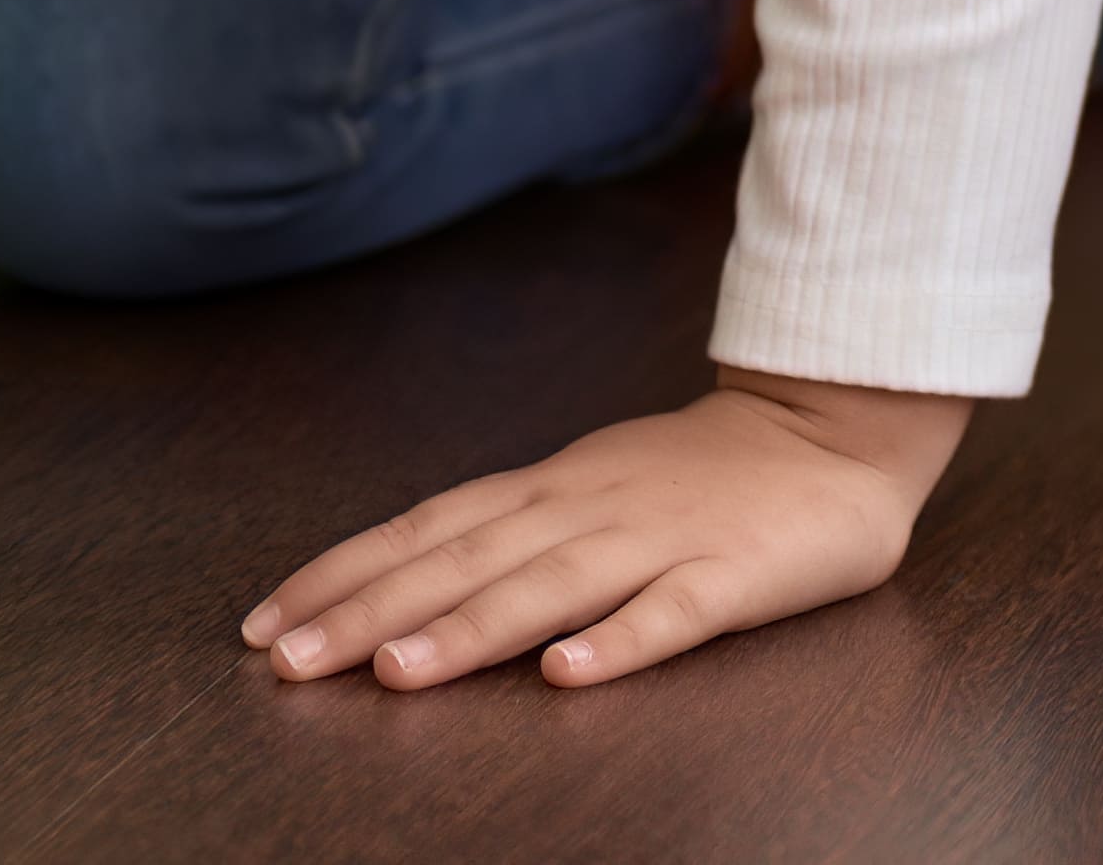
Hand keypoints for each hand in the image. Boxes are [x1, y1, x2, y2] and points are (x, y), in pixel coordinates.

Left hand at [247, 370, 959, 693]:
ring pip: (554, 585)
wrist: (839, 426)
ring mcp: (664, 538)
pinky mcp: (737, 573)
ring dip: (472, 629)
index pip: (427, 527)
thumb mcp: (592, 484)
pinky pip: (675, 611)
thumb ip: (511, 531)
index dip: (343, 575)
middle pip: (468, 561)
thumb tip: (396, 593)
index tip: (263, 625)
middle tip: (290, 665)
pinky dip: (622, 641)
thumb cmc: (704, 474)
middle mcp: (591, 508)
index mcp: (553, 489)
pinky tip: (573, 675)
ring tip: (400, 675)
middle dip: (373, 614)